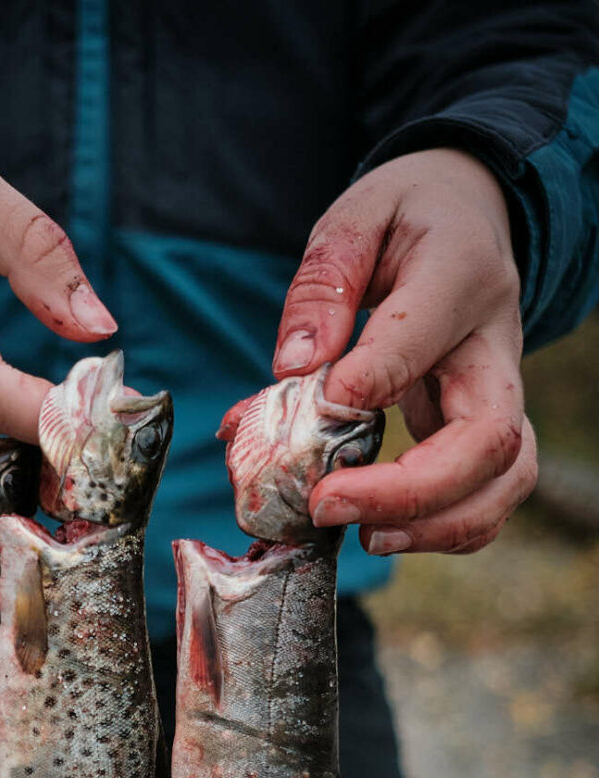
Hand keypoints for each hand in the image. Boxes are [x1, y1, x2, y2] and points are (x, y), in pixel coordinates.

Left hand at [273, 149, 536, 554]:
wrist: (471, 216)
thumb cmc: (408, 218)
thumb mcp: (358, 218)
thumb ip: (324, 284)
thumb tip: (296, 364)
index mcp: (462, 276)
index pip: (426, 337)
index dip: (375, 378)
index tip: (322, 402)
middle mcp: (496, 346)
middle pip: (490, 439)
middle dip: (411, 491)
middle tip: (328, 504)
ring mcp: (500, 395)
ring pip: (505, 480)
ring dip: (437, 526)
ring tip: (365, 536)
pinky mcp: (486, 430)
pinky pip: (487, 495)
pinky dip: (442, 529)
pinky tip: (383, 531)